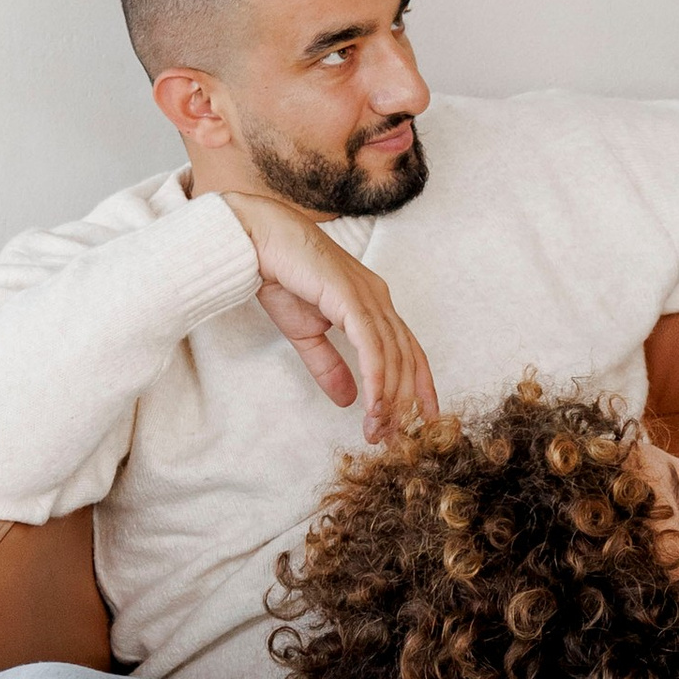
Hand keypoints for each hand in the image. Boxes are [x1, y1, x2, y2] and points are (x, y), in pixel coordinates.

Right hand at [222, 192, 439, 438]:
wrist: (257, 241)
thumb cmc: (282, 278)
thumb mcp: (308, 334)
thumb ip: (329, 366)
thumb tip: (348, 400)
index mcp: (374, 304)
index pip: (408, 350)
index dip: (419, 386)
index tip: (422, 420)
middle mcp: (379, 300)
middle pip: (407, 358)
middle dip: (405, 402)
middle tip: (394, 438)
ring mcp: (368, 297)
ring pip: (392, 356)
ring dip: (389, 398)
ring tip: (379, 430)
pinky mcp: (350, 298)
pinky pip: (372, 346)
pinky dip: (376, 379)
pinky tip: (374, 405)